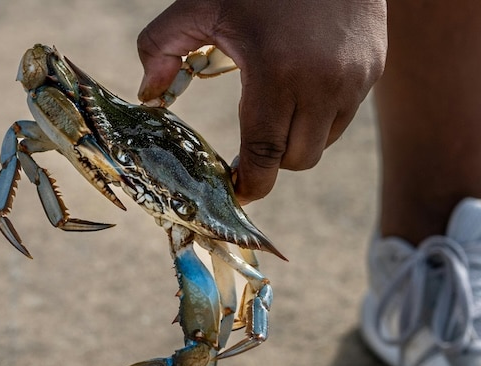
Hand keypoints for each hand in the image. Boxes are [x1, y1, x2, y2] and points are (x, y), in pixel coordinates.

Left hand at [137, 0, 386, 203]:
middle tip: (250, 150)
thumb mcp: (200, 3)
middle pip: (297, 159)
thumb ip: (161, 48)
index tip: (237, 190)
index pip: (266, 155)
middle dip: (270, 162)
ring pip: (323, 142)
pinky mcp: (373, 69)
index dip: (251, 184)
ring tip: (276, 113)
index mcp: (275, 72)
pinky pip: (344, 116)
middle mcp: (322, 83)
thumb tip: (147, 97)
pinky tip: (302, 90)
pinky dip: (320, 117)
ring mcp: (354, 78)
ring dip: (296, 141)